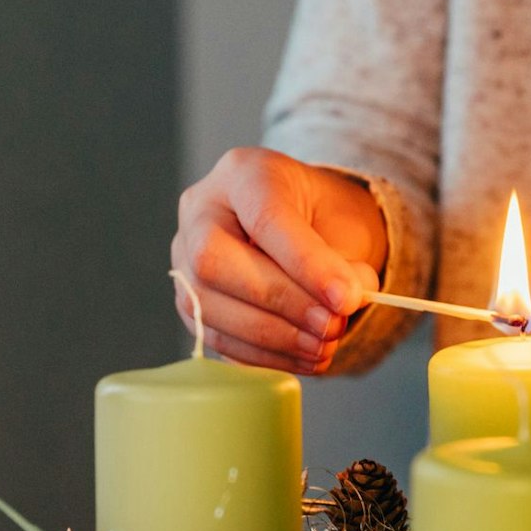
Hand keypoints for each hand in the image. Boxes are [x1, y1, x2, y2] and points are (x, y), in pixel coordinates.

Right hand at [172, 148, 386, 374]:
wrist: (308, 230)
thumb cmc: (325, 222)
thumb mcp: (346, 225)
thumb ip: (344, 261)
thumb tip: (342, 303)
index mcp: (243, 173)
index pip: (264, 216)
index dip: (306, 263)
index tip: (346, 298)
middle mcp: (201, 210)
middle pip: (214, 260)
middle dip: (282, 302)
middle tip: (332, 326)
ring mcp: (184, 257)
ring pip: (206, 304)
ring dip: (273, 337)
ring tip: (324, 346)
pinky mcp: (191, 301)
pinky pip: (214, 336)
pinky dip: (263, 355)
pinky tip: (304, 357)